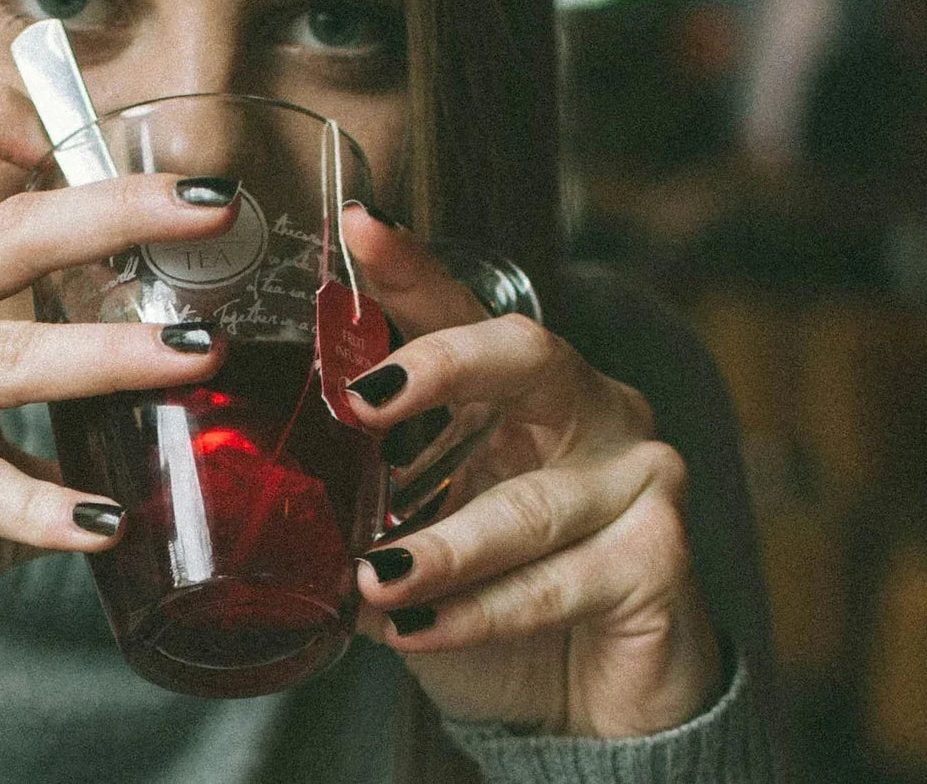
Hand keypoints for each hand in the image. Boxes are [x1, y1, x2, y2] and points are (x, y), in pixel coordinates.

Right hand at [0, 86, 233, 596]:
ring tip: (198, 356)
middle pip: (4, 234)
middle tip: (212, 207)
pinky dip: (40, 507)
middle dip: (116, 212)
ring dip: (111, 354)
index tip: (70, 137)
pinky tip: (105, 522)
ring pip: (5, 357)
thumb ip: (26, 358)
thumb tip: (163, 359)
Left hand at [340, 205, 721, 737]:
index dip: (411, 270)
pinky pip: (558, 582)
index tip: (359, 229)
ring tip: (372, 578)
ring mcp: (639, 478)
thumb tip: (265, 490)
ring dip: (443, 548)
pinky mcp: (662, 558)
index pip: (462, 313)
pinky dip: (481, 612)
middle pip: (526, 355)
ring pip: (528, 504)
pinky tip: (418, 631)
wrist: (588, 697)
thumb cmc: (497, 597)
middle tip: (362, 402)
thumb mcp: (420, 532)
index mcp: (522, 390)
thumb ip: (365, 496)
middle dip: (442, 367)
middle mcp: (591, 412)